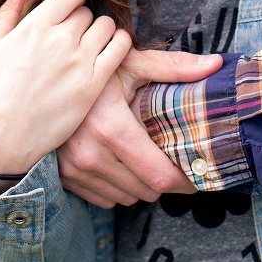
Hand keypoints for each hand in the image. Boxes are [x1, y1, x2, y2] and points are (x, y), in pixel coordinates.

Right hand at [0, 0, 131, 175]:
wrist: (3, 140)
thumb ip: (8, 10)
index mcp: (35, 25)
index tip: (65, 12)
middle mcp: (60, 39)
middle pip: (87, 11)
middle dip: (80, 20)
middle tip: (70, 38)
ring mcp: (79, 62)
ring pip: (106, 26)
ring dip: (100, 32)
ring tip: (87, 47)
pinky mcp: (93, 85)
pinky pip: (121, 48)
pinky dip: (119, 44)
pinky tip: (107, 51)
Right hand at [56, 46, 221, 207]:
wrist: (45, 80)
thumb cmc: (94, 69)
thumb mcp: (132, 62)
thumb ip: (174, 67)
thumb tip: (216, 64)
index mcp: (111, 128)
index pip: (160, 176)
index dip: (186, 180)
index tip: (199, 172)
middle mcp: (89, 154)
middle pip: (147, 191)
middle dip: (166, 180)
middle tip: (177, 160)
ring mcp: (74, 169)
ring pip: (127, 198)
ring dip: (142, 184)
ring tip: (148, 157)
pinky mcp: (65, 177)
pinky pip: (105, 199)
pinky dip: (119, 186)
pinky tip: (123, 162)